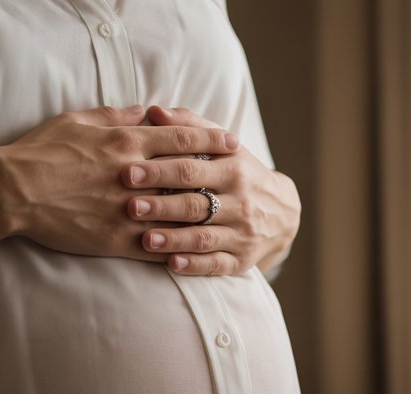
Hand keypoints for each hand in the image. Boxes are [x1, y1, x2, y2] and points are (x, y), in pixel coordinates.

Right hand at [0, 105, 240, 261]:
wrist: (10, 190)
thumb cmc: (40, 152)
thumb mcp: (78, 121)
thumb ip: (116, 116)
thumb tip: (145, 110)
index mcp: (126, 144)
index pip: (181, 139)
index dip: (211, 140)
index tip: (234, 142)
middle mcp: (134, 175)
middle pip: (190, 175)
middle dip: (220, 176)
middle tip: (245, 179)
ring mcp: (127, 209)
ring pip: (179, 214)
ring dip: (207, 216)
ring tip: (229, 217)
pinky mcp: (116, 239)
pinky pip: (157, 246)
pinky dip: (179, 249)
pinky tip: (197, 252)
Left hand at [121, 106, 300, 275]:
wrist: (283, 213)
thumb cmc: (240, 174)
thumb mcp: (223, 147)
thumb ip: (189, 128)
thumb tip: (153, 111)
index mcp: (234, 170)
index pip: (192, 169)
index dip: (159, 170)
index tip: (128, 172)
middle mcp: (241, 202)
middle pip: (196, 204)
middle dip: (161, 206)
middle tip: (130, 206)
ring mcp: (242, 234)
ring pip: (205, 237)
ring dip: (174, 239)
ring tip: (146, 240)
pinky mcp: (241, 260)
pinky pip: (217, 264)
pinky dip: (195, 264)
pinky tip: (172, 264)